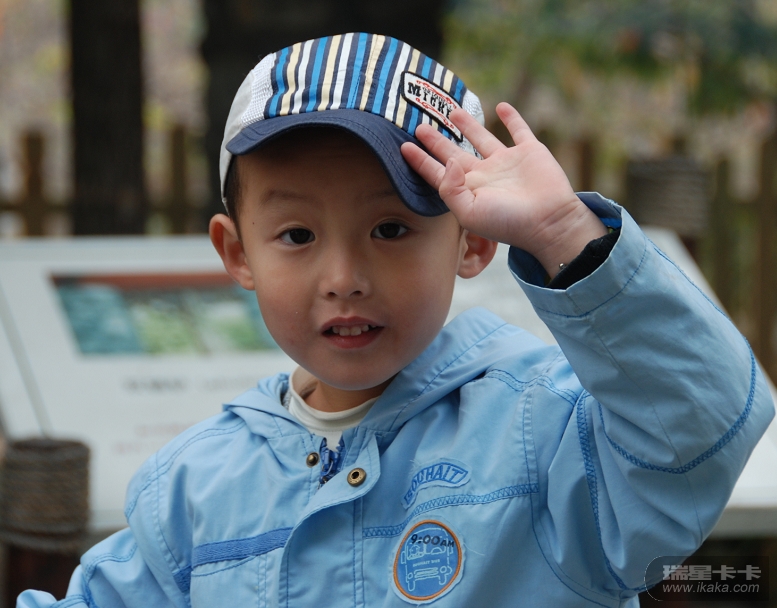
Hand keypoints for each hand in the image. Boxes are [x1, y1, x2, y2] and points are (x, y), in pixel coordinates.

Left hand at [401, 103, 606, 277]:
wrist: (547, 221)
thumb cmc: (506, 222)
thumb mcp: (468, 212)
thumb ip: (450, 188)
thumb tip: (447, 161)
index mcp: (467, 190)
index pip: (437, 172)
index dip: (420, 160)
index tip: (403, 147)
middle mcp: (484, 174)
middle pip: (454, 153)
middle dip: (436, 141)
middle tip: (419, 126)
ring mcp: (506, 162)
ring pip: (481, 137)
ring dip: (467, 124)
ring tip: (451, 111)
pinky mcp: (529, 151)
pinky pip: (518, 129)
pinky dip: (511, 117)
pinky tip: (501, 107)